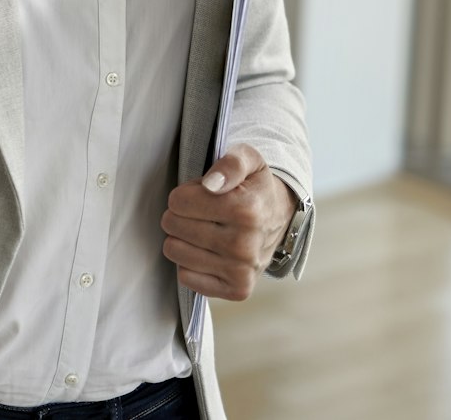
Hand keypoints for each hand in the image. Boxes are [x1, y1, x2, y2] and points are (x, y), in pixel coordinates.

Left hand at [160, 144, 296, 300]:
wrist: (278, 218)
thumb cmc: (254, 187)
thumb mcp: (249, 160)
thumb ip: (230, 163)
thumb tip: (210, 184)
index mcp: (247, 211)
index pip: (178, 202)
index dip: (185, 194)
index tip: (203, 194)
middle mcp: (245, 246)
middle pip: (172, 225)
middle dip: (181, 215)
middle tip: (203, 213)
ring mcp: (242, 271)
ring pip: (174, 251)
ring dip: (183, 238)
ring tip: (205, 230)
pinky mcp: (237, 290)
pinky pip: (186, 277)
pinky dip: (191, 263)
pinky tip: (209, 252)